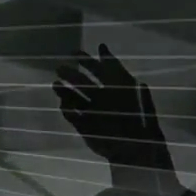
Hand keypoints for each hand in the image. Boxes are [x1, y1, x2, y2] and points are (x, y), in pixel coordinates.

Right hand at [53, 45, 175, 178]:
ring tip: (56, 84)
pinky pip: (71, 115)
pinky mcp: (84, 126)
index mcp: (113, 87)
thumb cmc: (138, 117)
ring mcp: (91, 112)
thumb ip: (115, 68)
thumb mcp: (130, 87)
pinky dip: (66, 109)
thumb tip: (102, 48)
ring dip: (64, 91)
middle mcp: (100, 98)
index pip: (97, 70)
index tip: (74, 53)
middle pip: (82, 82)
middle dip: (71, 74)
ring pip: (74, 98)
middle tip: (59, 68)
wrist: (136, 148)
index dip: (86, 61)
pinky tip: (63, 103)